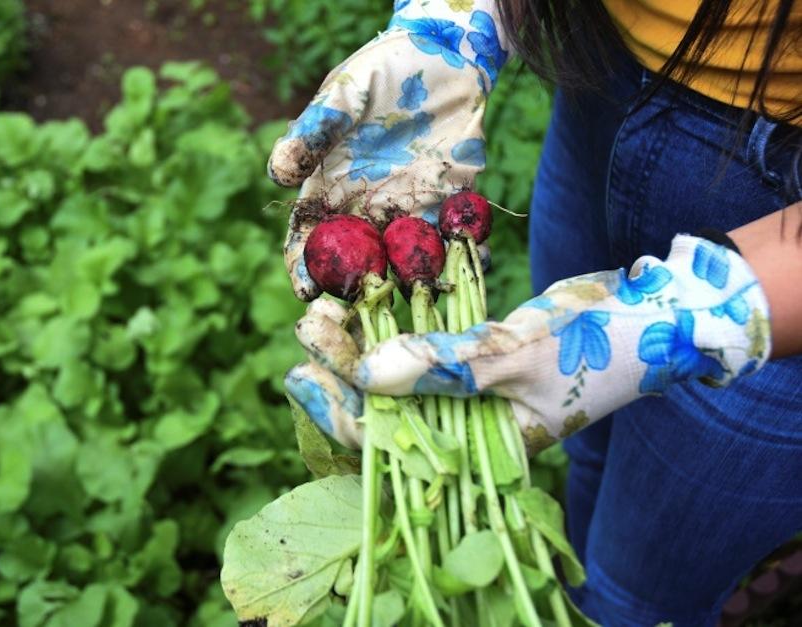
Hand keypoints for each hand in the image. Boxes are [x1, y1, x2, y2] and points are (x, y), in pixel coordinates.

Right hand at [269, 0, 509, 299]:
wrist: (442, 56)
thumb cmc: (381, 73)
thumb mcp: (344, 96)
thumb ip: (314, 132)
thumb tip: (277, 174)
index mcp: (331, 194)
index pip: (308, 242)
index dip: (304, 269)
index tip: (308, 291)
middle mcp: (367, 214)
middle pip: (356, 267)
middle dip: (359, 294)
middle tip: (366, 311)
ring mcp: (411, 215)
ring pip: (407, 264)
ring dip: (415, 284)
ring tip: (424, 296)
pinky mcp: (453, 206)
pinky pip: (458, 241)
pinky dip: (468, 255)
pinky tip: (475, 261)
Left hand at [286, 235, 771, 452]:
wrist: (658, 317)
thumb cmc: (600, 347)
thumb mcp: (519, 356)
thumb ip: (447, 369)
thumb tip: (369, 374)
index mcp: (480, 451)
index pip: (389, 444)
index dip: (340, 412)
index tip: (300, 374)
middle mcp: (469, 429)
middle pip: (385, 408)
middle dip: (343, 370)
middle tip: (310, 325)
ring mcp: (473, 393)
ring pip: (402, 373)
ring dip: (366, 340)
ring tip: (326, 308)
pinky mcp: (479, 358)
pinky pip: (428, 344)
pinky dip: (402, 321)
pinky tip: (371, 295)